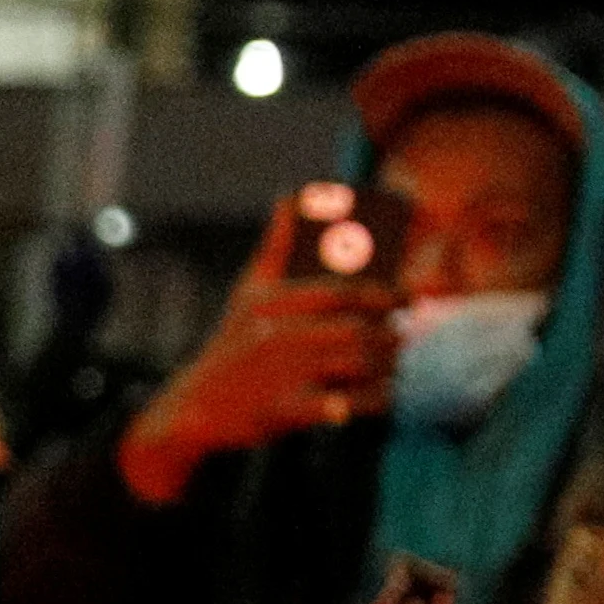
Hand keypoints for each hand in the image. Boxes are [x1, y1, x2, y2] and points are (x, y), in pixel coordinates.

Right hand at [113, 238, 396, 503]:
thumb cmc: (234, 342)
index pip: (344, 293)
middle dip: (389, 333)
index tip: (408, 298)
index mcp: (273, 303)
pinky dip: (370, 402)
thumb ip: (275, 245)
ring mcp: (278, 374)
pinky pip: (342, 405)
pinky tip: (382, 397)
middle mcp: (275, 335)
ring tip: (395, 364)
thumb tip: (291, 193)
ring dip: (386, 365)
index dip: (386, 294)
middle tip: (401, 336)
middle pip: (356, 329)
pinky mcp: (282, 410)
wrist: (195, 406)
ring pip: (356, 364)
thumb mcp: (248, 292)